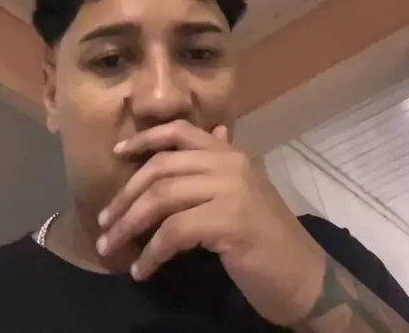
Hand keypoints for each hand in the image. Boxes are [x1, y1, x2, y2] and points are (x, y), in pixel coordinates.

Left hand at [96, 120, 325, 326]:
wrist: (304, 277)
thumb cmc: (268, 240)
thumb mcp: (242, 195)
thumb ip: (220, 168)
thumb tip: (213, 133)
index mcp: (231, 155)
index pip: (180, 131)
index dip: (144, 138)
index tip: (117, 153)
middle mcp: (230, 164)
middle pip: (161, 168)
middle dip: (126, 195)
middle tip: (104, 222)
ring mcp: (231, 190)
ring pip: (162, 198)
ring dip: (129, 225)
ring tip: (112, 248)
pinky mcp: (229, 221)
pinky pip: (174, 232)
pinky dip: (151, 252)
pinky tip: (143, 269)